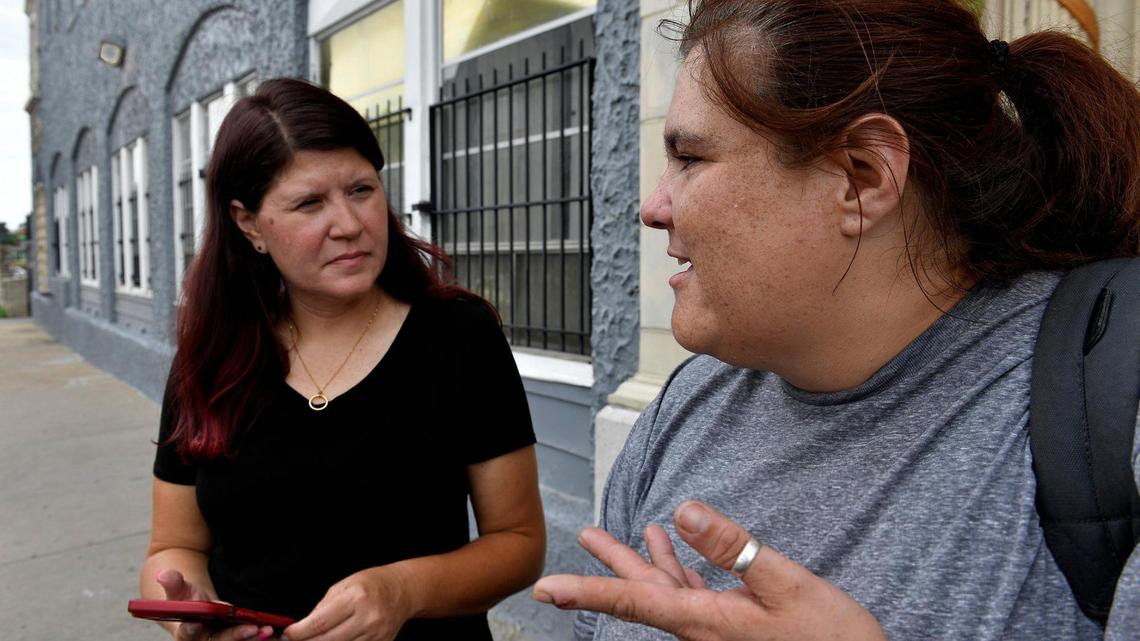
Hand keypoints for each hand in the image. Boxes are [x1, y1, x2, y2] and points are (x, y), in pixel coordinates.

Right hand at [153, 569, 273, 640]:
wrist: (200, 611)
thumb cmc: (190, 601)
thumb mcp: (181, 591)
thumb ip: (174, 584)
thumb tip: (164, 574)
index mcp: (187, 632)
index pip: (187, 633)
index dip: (191, 630)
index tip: (197, 624)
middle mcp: (205, 640)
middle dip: (236, 636)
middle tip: (252, 628)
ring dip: (252, 639)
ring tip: (268, 631)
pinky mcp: (236, 640)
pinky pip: (249, 640)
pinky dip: (260, 638)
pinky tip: (277, 633)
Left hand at [281, 566, 411, 640]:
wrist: (401, 591)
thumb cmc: (370, 584)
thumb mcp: (343, 587)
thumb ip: (321, 609)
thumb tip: (300, 629)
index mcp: (356, 598)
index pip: (320, 623)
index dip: (299, 632)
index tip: (288, 635)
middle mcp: (368, 618)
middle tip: (295, 640)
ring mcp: (376, 635)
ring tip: (314, 639)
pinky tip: (333, 640)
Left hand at [532, 501, 886, 640]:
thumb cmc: (832, 640)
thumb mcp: (785, 586)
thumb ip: (733, 548)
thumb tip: (684, 510)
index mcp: (706, 623)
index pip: (635, 600)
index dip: (588, 591)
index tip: (547, 589)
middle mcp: (701, 631)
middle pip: (641, 594)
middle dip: (607, 566)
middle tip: (581, 536)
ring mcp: (715, 631)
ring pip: (663, 592)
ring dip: (637, 561)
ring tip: (605, 537)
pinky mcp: (732, 627)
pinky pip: (689, 596)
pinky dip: (675, 568)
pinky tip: (670, 545)